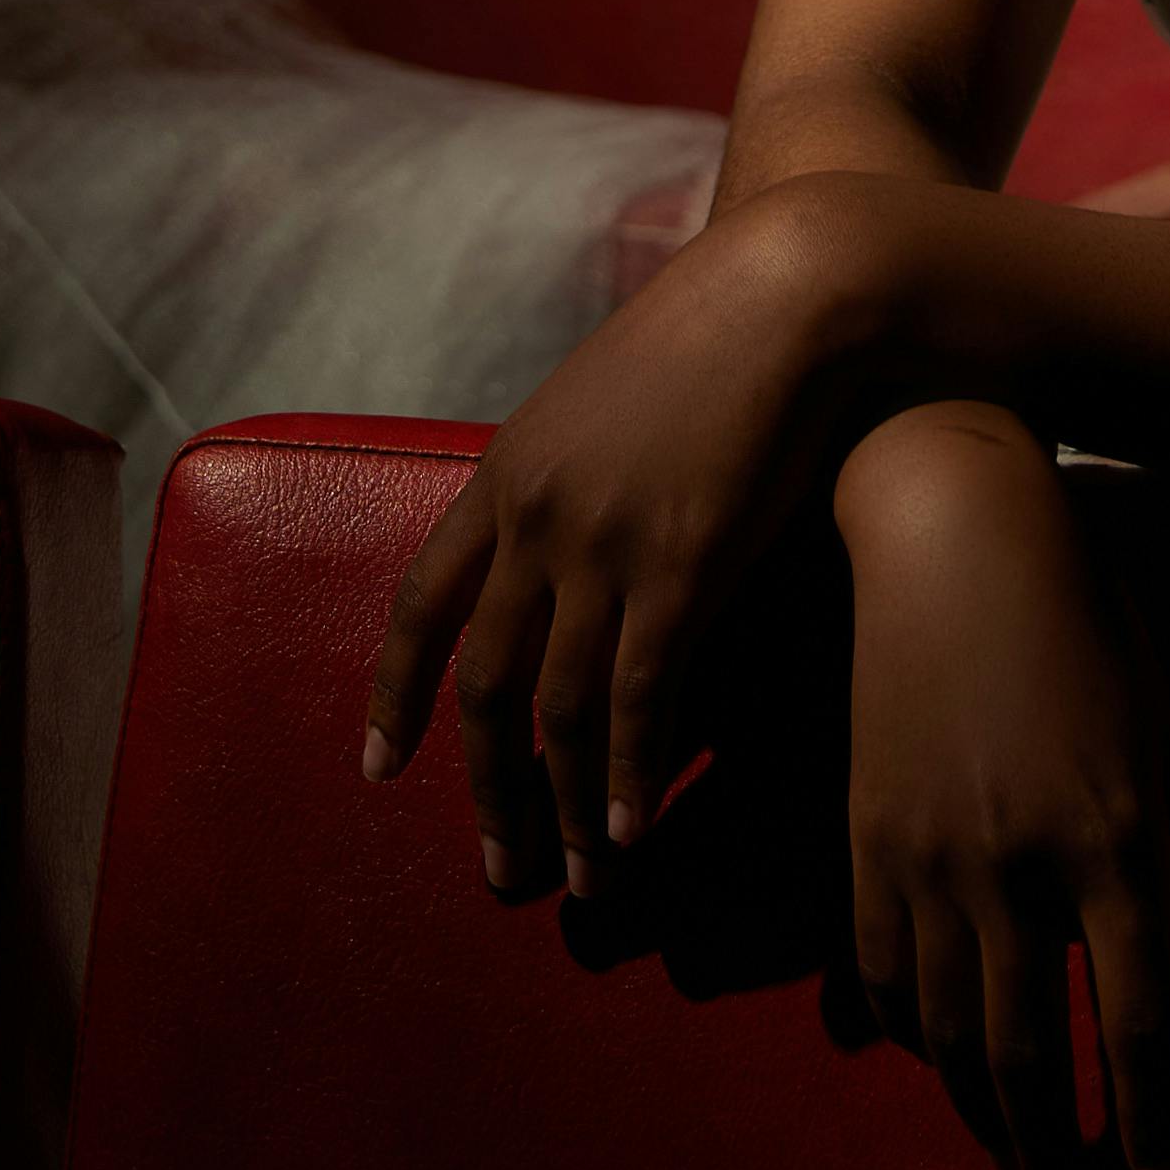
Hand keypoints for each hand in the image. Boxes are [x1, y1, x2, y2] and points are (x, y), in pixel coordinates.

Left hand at [366, 176, 895, 893]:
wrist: (790, 290)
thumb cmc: (715, 335)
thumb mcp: (604, 399)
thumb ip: (569, 475)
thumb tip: (565, 545)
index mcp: (506, 472)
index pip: (421, 603)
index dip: (395, 691)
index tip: (379, 765)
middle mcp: (535, 516)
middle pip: (485, 680)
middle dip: (484, 785)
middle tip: (497, 867)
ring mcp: (602, 544)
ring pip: (557, 707)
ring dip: (560, 805)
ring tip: (573, 879)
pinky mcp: (679, 567)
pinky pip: (636, 699)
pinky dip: (626, 776)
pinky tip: (628, 831)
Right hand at [839, 401, 1169, 1169]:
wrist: (946, 532)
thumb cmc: (1088, 621)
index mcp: (1117, 840)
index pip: (1146, 1031)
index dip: (1157, 1127)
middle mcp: (1020, 866)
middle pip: (1035, 1059)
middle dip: (1065, 1155)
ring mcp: (930, 857)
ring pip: (950, 1035)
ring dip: (988, 1114)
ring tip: (1023, 1156)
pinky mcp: (866, 837)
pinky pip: (883, 974)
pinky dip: (913, 1035)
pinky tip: (941, 1057)